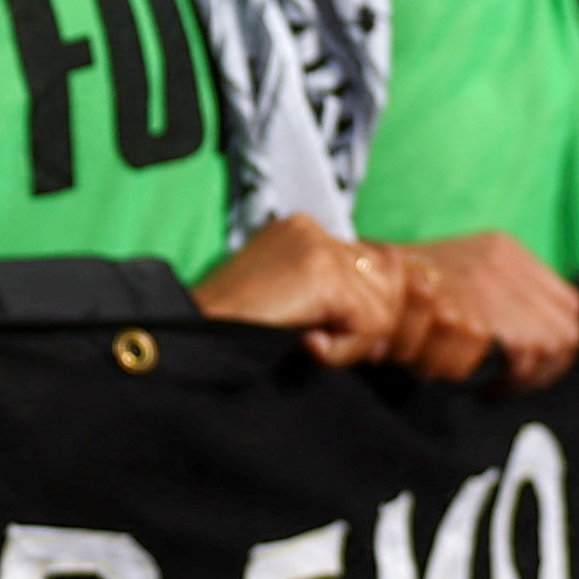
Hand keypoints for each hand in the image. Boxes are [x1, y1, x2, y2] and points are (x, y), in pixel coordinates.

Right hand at [191, 214, 408, 365]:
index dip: (362, 310)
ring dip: (355, 341)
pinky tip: (309, 347)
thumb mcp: (286, 308)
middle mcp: (311, 230)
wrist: (194, 336)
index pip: (367, 266)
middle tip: (327, 345)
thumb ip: (328, 302)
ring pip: (382, 304)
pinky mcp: (324, 274)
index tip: (331, 336)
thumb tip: (384, 325)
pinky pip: (369, 323)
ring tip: (311, 346)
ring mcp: (318, 248)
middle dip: (368, 323)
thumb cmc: (229, 334)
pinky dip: (346, 348)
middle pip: (384, 280)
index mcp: (299, 232)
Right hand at [380, 231, 578, 389]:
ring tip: (493, 386)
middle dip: (546, 371)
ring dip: (519, 378)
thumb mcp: (458, 275)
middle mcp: (501, 264)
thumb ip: (499, 297)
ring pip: (542, 348)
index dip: (559, 346)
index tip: (532, 367)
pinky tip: (474, 385)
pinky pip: (504, 361)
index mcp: (505, 250)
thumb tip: (548, 341)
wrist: (348, 279)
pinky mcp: (465, 317)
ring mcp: (484, 289)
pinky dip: (492, 380)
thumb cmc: (400, 290)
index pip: (570, 306)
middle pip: (565, 332)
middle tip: (513, 386)